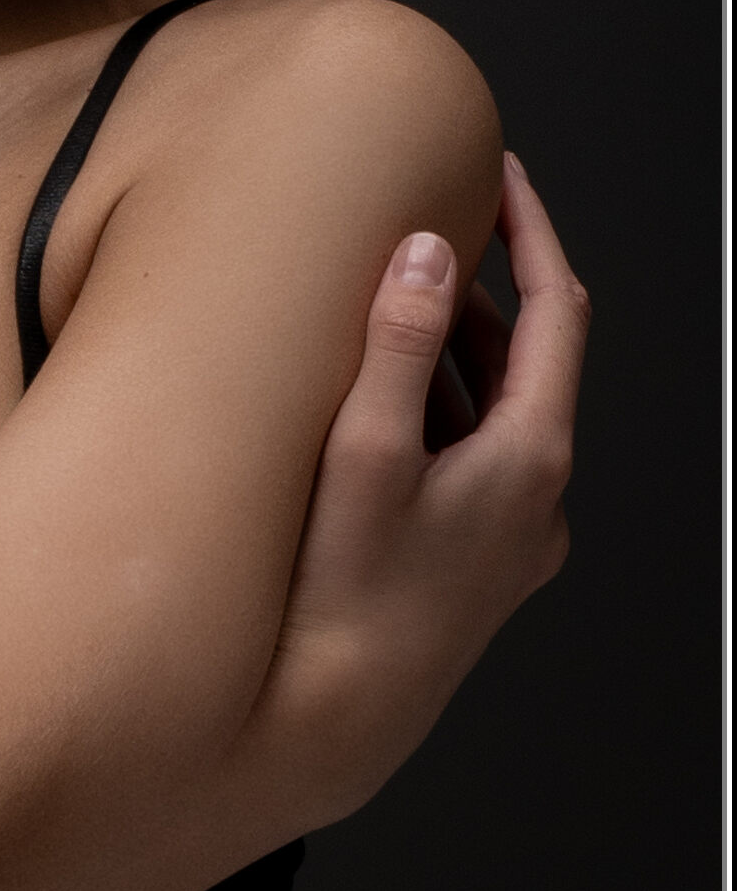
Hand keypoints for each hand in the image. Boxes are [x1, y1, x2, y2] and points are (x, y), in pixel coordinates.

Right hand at [252, 154, 583, 827]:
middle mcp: (538, 500)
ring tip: (378, 305)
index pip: (556, 311)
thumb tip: (429, 252)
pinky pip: (470, 457)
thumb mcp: (364, 454)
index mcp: (529, 460)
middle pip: (525, 359)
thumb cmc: (342, 594)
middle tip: (418, 226)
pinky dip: (435, 408)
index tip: (501, 172)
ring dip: (450, 349)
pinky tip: (369, 404)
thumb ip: (401, 346)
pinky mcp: (477, 564)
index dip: (531, 231)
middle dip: (476, 287)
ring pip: (495, 410)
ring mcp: (512, 537)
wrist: (334, 718)